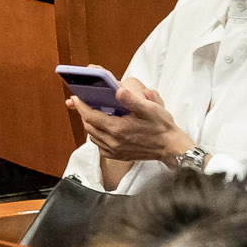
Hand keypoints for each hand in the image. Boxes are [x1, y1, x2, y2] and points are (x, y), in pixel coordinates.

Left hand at [74, 77, 190, 163]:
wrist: (171, 147)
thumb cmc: (162, 127)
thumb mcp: (150, 109)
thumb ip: (132, 100)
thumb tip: (118, 90)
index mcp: (119, 129)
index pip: (91, 116)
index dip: (81, 106)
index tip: (76, 97)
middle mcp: (114, 142)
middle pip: (89, 126)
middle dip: (84, 113)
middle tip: (82, 103)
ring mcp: (115, 151)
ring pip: (93, 136)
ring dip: (90, 125)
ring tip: (91, 113)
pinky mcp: (118, 156)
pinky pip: (100, 146)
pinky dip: (97, 136)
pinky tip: (103, 128)